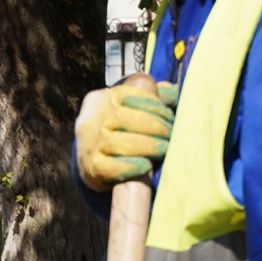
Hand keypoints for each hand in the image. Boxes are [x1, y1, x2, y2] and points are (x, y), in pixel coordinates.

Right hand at [74, 77, 177, 192]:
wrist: (92, 164)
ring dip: (149, 146)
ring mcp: (89, 144)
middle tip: (172, 136)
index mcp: (101, 99)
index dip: (156, 106)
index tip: (170, 117)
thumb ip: (150, 97)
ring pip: (121, 143)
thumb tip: (172, 93)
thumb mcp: (128, 109)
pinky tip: (147, 166)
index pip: (131, 95)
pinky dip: (134, 166)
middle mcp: (92, 119)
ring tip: (164, 150)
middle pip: (127, 118)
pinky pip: (114, 167)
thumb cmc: (119, 132)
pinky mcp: (92, 167)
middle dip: (156, 126)